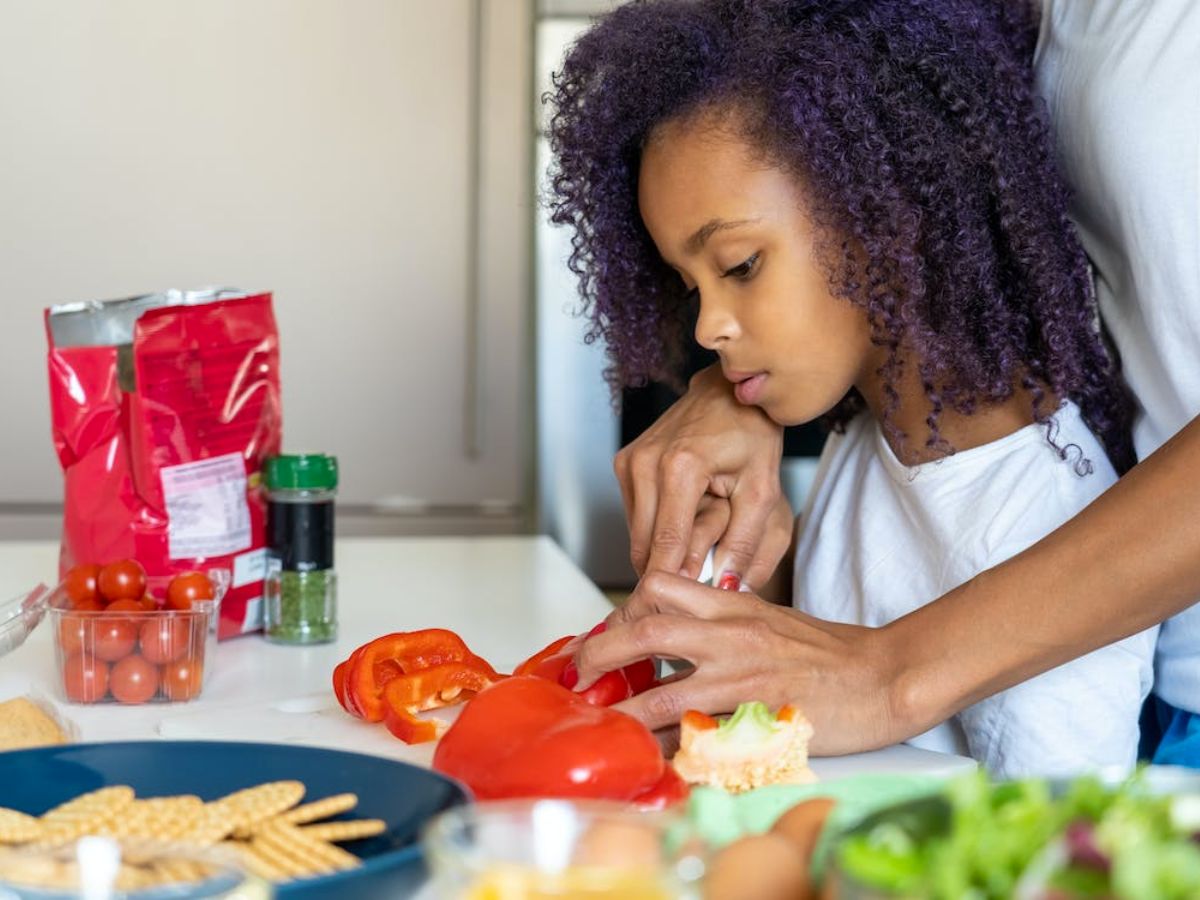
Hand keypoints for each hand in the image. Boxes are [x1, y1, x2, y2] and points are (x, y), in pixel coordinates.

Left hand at [574, 572, 902, 754]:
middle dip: (600, 650)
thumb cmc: (832, 651)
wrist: (884, 673)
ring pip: (660, 692)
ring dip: (621, 712)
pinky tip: (656, 757)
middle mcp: (730, 634)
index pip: (661, 586)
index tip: (606, 630)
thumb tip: (682, 636)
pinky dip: (671, 749)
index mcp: (733, 604)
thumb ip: (724, 622)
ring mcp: (740, 679)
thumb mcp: (770, 618)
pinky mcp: (754, 720)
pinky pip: (699, 738)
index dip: (624, 606)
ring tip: (600, 723)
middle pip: (645, 629)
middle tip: (581, 670)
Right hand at [614, 364, 788, 587]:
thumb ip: (746, 542)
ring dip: (660, 553)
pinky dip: (654, 531)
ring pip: (636, 536)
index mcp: (680, 467)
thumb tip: (727, 587)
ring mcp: (629, 461)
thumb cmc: (750, 436)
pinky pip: (634, 517)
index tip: (680, 611)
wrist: (726, 394)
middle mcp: (645, 463)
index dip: (671, 583)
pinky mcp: (623, 463)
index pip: (666, 544)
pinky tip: (681, 525)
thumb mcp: (763, 490)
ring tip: (694, 551)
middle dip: (667, 573)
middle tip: (693, 593)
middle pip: (644, 546)